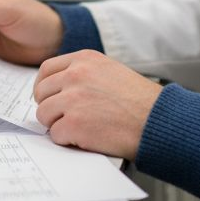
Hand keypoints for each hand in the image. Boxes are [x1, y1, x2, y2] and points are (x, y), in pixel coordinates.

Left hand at [33, 50, 161, 160]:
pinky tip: (86, 138)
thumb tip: (59, 88)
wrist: (158, 121)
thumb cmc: (140, 101)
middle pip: (41, 93)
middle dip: (50, 108)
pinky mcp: (74, 123)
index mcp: (84, 60)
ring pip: (44, 115)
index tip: (48, 98)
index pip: (46, 70)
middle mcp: (76, 75)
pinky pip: (55, 135)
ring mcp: (73, 99)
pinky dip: (67, 141)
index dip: (45, 87)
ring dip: (58, 125)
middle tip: (65, 118)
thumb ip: (84, 74)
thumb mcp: (110, 71)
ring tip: (80, 129)